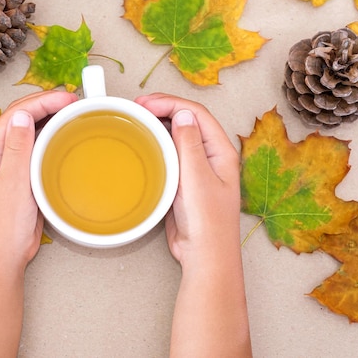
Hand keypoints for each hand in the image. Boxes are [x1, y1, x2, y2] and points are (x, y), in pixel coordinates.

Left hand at [0, 90, 77, 269]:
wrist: (3, 255)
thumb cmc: (2, 226)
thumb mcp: (12, 184)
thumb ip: (17, 149)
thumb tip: (22, 115)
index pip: (16, 113)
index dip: (42, 100)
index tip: (67, 98)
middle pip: (22, 117)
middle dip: (47, 103)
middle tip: (74, 101)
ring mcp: (11, 164)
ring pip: (31, 131)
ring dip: (50, 118)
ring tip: (73, 112)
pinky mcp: (23, 176)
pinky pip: (38, 149)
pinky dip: (52, 138)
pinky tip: (65, 138)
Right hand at [134, 93, 240, 264]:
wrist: (203, 255)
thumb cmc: (207, 221)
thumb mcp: (197, 177)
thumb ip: (189, 144)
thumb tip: (183, 112)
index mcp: (221, 151)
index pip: (196, 114)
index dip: (171, 102)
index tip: (146, 102)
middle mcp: (211, 156)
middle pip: (187, 121)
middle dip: (162, 109)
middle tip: (136, 108)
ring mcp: (197, 169)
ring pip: (176, 137)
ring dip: (158, 125)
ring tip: (136, 120)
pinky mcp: (184, 182)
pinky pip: (169, 155)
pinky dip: (155, 145)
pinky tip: (142, 145)